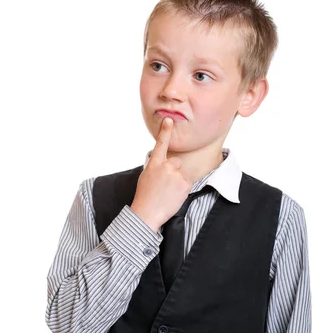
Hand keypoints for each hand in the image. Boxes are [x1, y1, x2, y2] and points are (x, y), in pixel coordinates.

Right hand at [130, 117, 192, 232]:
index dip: (165, 131)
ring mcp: (176, 174)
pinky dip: (183, 189)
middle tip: (165, 185)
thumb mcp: (146, 177)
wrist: (147, 213)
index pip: (161, 144)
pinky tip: (173, 196)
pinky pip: (187, 182)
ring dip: (178, 181)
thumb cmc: (145, 196)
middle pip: (177, 162)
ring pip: (182, 173)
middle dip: (174, 171)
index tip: (169, 120)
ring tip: (168, 193)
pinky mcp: (185, 183)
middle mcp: (166, 166)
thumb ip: (156, 167)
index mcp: (155, 164)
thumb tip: (164, 165)